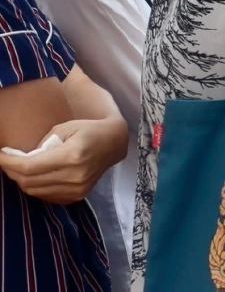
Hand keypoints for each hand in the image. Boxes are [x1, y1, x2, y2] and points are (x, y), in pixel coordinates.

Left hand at [0, 118, 126, 204]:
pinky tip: (34, 176)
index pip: (29, 166)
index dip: (8, 162)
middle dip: (11, 171)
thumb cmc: (88, 130)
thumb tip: (23, 158)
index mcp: (72, 156)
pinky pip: (46, 196)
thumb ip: (42, 145)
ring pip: (35, 191)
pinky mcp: (77, 195)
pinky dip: (35, 187)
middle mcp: (75, 176)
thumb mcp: (64, 128)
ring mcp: (77, 189)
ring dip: (21, 180)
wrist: (114, 143)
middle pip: (29, 181)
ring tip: (18, 167)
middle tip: (6, 160)